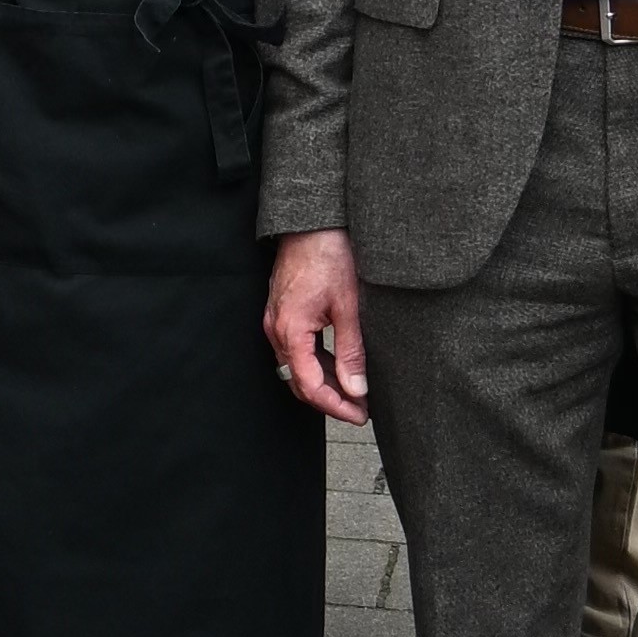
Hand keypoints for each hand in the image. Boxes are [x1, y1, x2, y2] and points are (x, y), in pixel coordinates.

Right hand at [267, 229, 372, 424]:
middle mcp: (276, 329)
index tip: (360, 415)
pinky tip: (340, 366)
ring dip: (325, 383)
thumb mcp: (348, 305)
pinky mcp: (283, 313)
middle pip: (299, 381)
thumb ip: (351, 351)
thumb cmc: (328, 254)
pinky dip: (318, 364)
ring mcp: (276, 321)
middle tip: (360, 410)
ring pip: (298, 367)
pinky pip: (297, 350)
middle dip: (330, 400)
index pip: (309, 386)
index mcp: (289, 330)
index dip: (335, 406)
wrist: (312, 221)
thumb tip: (356, 389)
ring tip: (355, 392)